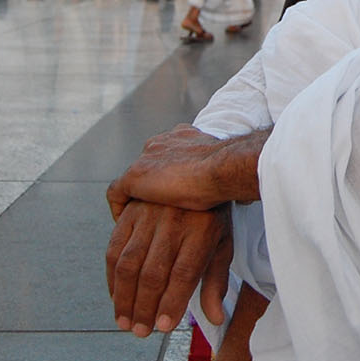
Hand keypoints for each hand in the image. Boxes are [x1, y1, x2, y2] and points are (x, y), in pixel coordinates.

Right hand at [106, 200, 231, 336]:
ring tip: (124, 321)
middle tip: (140, 331)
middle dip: (144, 307)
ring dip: (124, 297)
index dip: (172, 303)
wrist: (198, 170)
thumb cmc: (212, 216)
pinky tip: (116, 295)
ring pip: (129, 263)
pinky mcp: (129, 212)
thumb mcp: (222, 244)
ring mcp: (149, 214)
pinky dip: (111, 276)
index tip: (164, 327)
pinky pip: (114, 247)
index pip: (183, 274)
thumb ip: (215, 281)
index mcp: (201, 231)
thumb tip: (216, 317)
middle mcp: (174, 222)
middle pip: (153, 273)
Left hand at [107, 125, 266, 214]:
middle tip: (153, 208)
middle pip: (148, 164)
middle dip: (150, 184)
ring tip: (137, 220)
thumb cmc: (232, 171)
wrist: (222, 167)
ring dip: (135, 199)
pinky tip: (125, 223)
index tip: (172, 190)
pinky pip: (117, 193)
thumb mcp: (229, 171)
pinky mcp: (135, 175)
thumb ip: (226, 179)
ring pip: (132, 180)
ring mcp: (147, 158)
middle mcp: (162, 142)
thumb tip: (242, 201)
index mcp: (183, 137)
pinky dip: (119, 208)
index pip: (169, 152)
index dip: (168, 173)